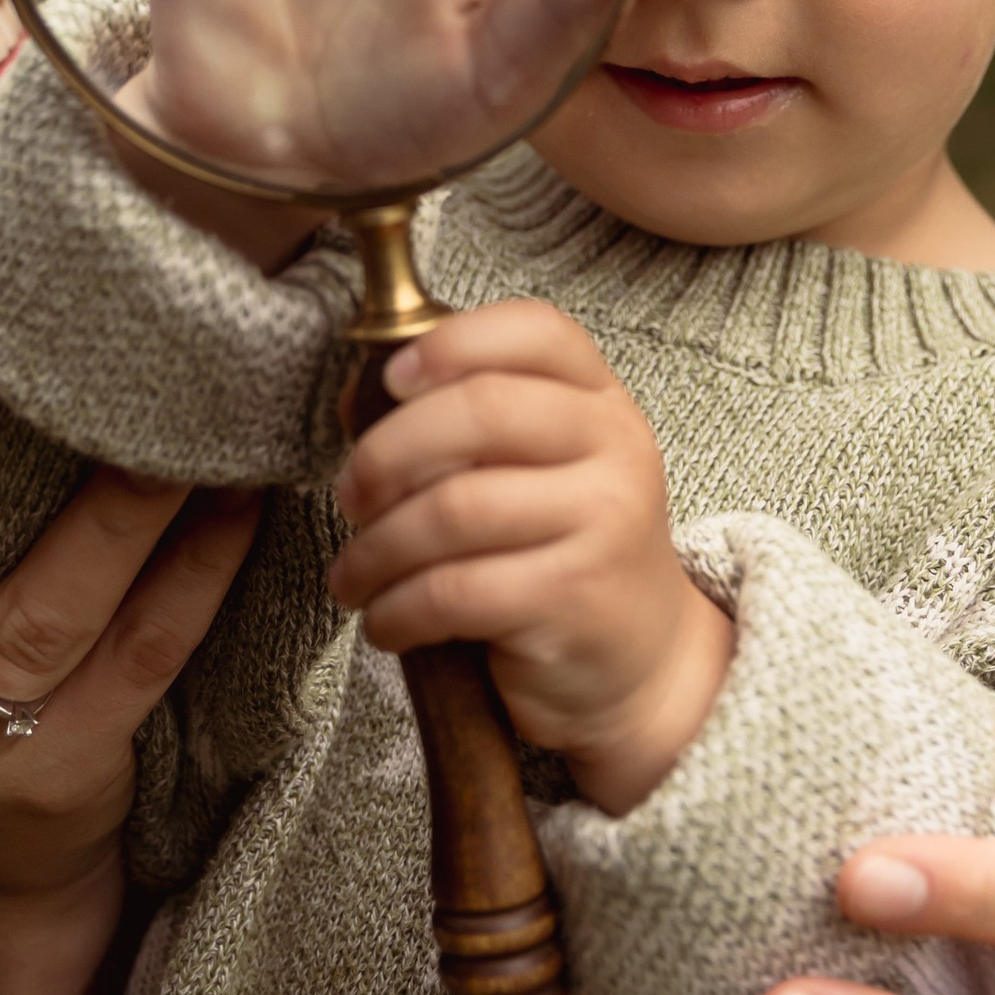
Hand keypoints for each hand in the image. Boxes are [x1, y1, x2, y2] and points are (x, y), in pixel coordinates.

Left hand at [328, 300, 733, 816]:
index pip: (535, 331)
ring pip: (453, 509)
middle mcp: (615, 448)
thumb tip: (357, 399)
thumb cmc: (563, 553)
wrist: (643, 662)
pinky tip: (387, 621)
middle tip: (351, 498)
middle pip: (480, 410)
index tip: (390, 379)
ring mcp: (604, 521)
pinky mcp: (575, 596)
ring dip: (377, 549)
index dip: (452, 342)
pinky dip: (398, 610)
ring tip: (354, 576)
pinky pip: (454, 590)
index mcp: (601, 401)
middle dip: (387, 454)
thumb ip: (460, 424)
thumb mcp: (534, 471)